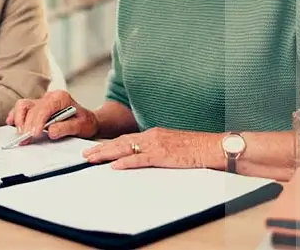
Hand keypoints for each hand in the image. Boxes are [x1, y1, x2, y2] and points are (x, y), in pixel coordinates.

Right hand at [6, 89, 97, 145]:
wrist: (87, 121)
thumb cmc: (85, 123)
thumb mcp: (81, 126)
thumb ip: (66, 128)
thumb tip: (51, 131)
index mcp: (61, 97)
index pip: (44, 108)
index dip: (37, 121)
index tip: (34, 134)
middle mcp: (49, 97)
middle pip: (31, 108)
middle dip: (27, 124)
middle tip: (25, 139)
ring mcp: (41, 101)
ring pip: (23, 105)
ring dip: (19, 119)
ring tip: (20, 135)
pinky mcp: (35, 108)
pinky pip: (22, 109)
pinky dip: (15, 116)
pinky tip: (11, 124)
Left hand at [82, 128, 219, 169]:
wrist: (214, 147)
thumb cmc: (198, 149)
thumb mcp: (174, 146)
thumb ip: (159, 149)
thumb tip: (147, 157)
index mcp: (155, 134)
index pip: (127, 138)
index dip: (110, 144)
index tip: (96, 149)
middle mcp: (152, 136)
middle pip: (121, 142)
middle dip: (101, 149)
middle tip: (85, 156)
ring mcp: (157, 145)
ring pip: (125, 148)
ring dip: (106, 154)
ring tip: (91, 160)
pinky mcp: (163, 155)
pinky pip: (140, 159)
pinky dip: (125, 162)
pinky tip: (114, 166)